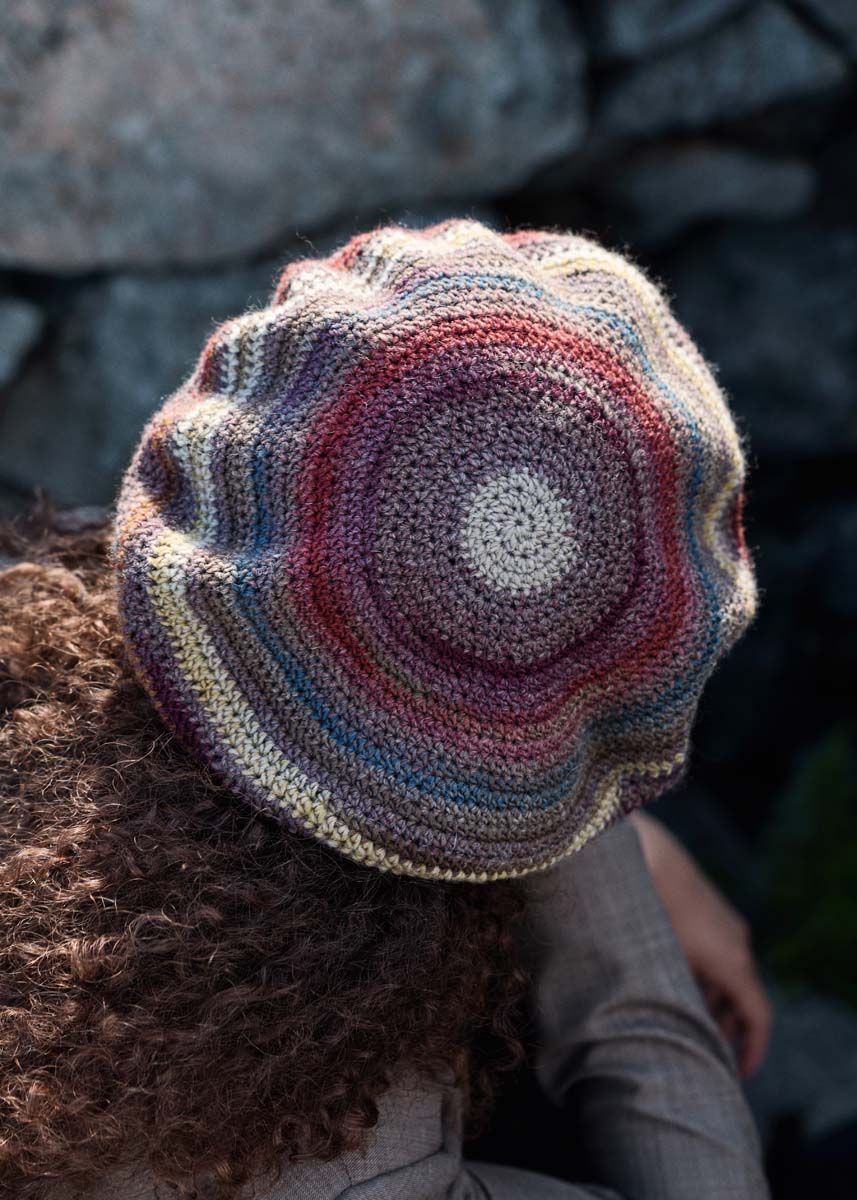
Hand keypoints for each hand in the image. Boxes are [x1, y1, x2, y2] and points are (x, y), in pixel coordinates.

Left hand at [631, 811, 772, 1076]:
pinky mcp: (713, 910)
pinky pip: (720, 952)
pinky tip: (681, 982)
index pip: (759, 1016)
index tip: (741, 1072)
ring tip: (692, 1019)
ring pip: (731, 974)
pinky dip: (709, 975)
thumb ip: (676, 999)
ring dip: (717, 1000)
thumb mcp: (663, 964)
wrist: (649, 856)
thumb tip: (671, 1028)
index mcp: (733, 962)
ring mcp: (728, 924)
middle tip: (710, 1050)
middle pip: (745, 997)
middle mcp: (738, 943)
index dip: (753, 1049)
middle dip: (730, 1027)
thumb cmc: (652, 914)